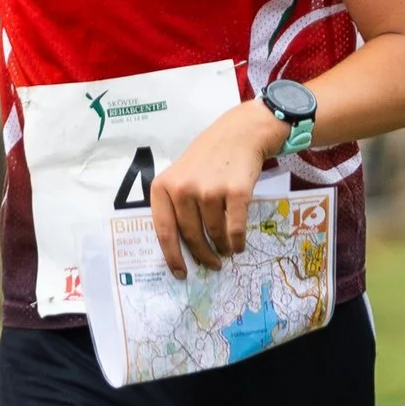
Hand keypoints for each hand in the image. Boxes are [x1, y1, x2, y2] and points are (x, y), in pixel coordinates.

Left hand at [149, 101, 283, 275]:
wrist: (241, 133)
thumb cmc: (209, 156)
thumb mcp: (180, 174)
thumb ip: (175, 203)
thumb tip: (180, 246)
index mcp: (163, 186)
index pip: (164, 230)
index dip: (172, 256)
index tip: (181, 273)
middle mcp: (183, 189)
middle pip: (191, 236)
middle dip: (202, 255)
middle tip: (211, 264)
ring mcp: (209, 191)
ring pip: (214, 234)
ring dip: (222, 248)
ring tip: (226, 250)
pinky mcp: (234, 193)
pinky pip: (234, 229)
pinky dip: (237, 242)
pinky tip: (238, 244)